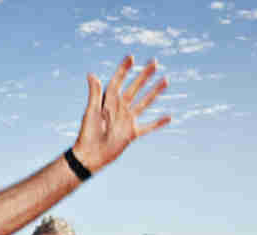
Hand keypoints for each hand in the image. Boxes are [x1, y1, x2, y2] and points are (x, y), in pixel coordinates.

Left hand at [71, 55, 170, 173]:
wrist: (90, 156)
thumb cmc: (87, 134)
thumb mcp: (91, 112)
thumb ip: (95, 93)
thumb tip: (91, 74)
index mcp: (108, 102)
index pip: (118, 81)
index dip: (124, 69)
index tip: (131, 57)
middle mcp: (119, 108)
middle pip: (135, 88)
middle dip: (144, 75)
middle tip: (155, 62)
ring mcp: (127, 120)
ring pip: (144, 102)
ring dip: (154, 92)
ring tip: (165, 80)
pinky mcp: (132, 133)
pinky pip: (148, 127)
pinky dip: (158, 123)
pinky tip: (169, 117)